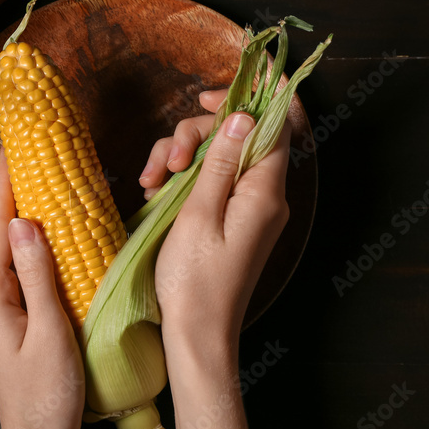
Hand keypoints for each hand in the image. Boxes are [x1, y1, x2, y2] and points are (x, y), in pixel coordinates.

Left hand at [0, 154, 84, 428]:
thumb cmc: (48, 394)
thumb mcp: (50, 330)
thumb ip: (38, 274)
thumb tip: (23, 221)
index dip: (6, 189)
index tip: (13, 150)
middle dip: (16, 199)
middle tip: (33, 158)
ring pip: (10, 258)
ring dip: (25, 225)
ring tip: (44, 186)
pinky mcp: (9, 323)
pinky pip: (20, 277)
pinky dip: (34, 254)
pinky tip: (51, 241)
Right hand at [140, 89, 291, 369]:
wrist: (195, 333)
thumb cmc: (194, 280)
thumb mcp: (199, 214)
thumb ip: (221, 162)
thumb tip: (243, 116)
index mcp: (265, 192)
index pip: (277, 125)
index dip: (252, 98)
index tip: (213, 96)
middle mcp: (263, 196)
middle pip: (237, 137)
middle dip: (196, 136)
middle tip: (167, 160)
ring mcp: (246, 209)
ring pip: (217, 158)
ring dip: (180, 158)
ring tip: (150, 182)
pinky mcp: (228, 220)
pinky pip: (210, 184)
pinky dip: (181, 181)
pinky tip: (154, 193)